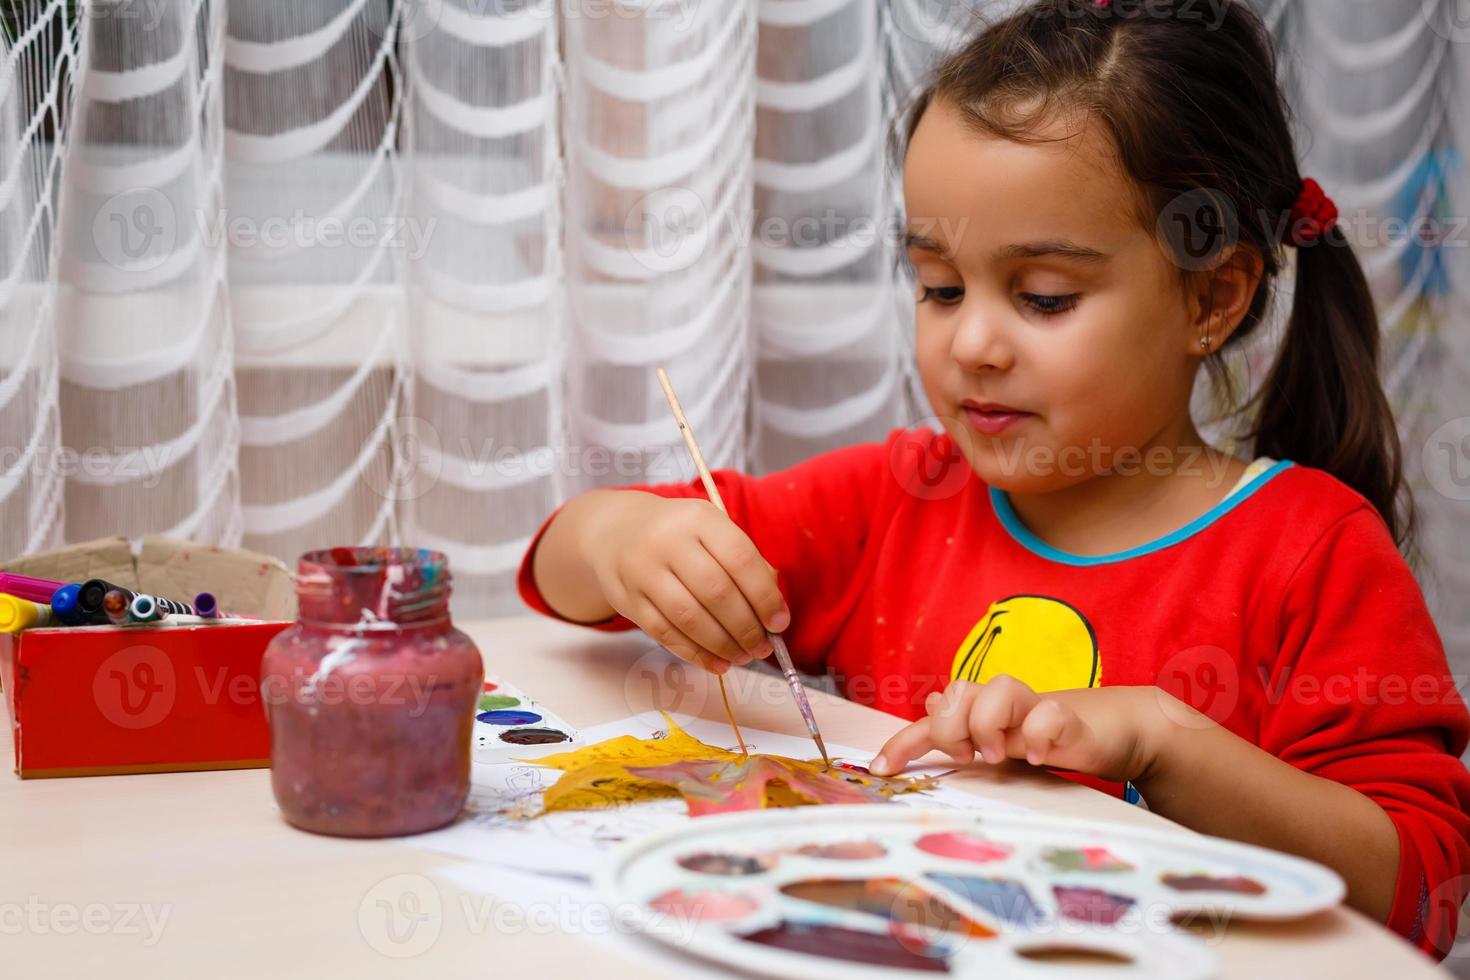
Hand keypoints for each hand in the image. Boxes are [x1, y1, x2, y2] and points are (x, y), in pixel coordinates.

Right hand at [587, 493, 790, 674]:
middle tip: (763, 647)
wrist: (615, 531)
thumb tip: (773, 612)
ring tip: (743, 657)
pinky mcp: (627, 599)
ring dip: (723, 645)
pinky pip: (664, 634)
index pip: (740, 559)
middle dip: (747, 627)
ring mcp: (642, 570)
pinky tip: (717, 663)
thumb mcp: (711, 530)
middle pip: (716, 592)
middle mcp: (667, 540)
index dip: (765, 596)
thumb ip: (744, 563)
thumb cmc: (678, 535)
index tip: (779, 623)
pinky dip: (695, 654)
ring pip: (689, 617)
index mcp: (699, 518)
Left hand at [869, 676, 1167, 781]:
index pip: (932, 719)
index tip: (881, 770)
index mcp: (979, 711)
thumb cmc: (1042, 738)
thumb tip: (929, 703)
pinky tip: (1039, 758)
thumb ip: (963, 730)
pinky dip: (1039, 735)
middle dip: (953, 727)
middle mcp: (1001, 703)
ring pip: (999, 688)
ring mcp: (1033, 708)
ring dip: (990, 724)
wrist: (1104, 733)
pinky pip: (1048, 713)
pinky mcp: (1068, 718)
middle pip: (959, 690)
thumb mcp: (997, 744)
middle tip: (971, 756)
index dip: (903, 742)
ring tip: (1001, 756)